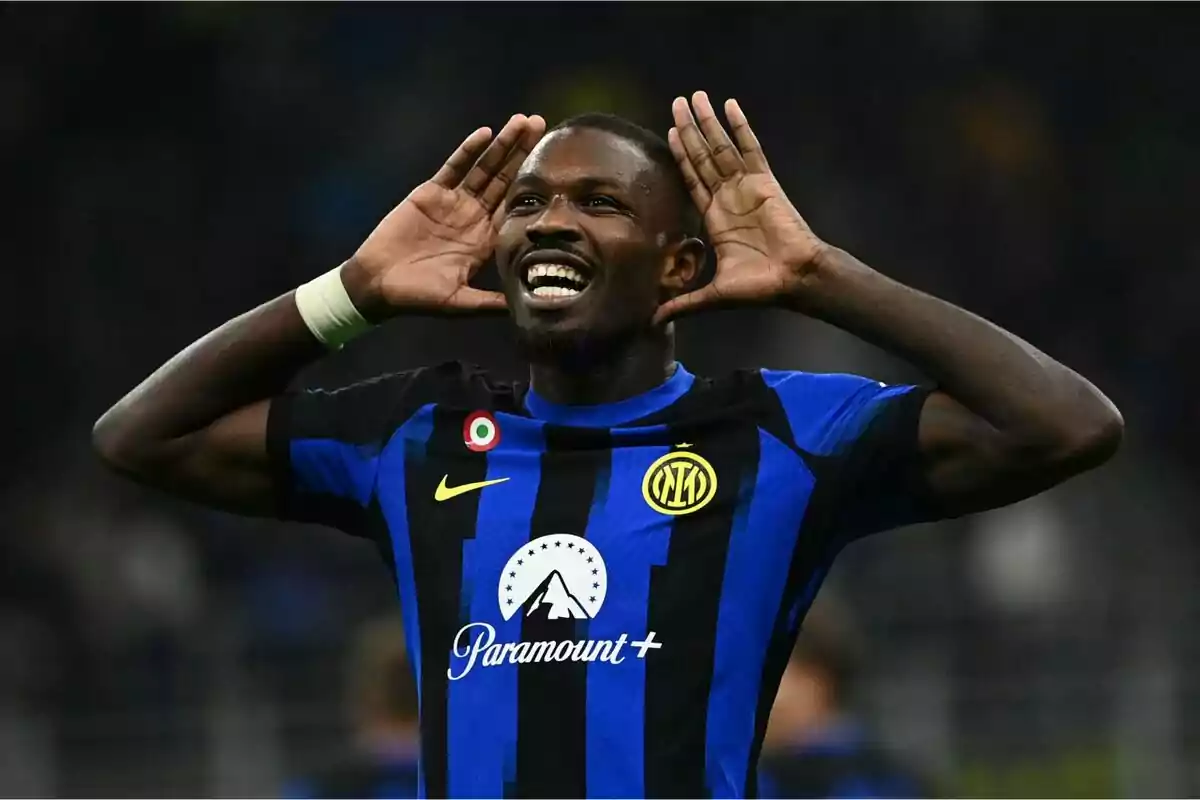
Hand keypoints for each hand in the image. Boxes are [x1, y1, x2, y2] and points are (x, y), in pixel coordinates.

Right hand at [343, 114, 545, 319]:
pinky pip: (454, 166)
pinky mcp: (431, 192)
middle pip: (506, 180)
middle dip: (525, 154)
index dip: (537, 189)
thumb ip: (490, 303)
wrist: (377, 284)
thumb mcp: (460, 302)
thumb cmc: (418, 298)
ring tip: (523, 121)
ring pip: (484, 168)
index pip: (517, 209)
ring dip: (503, 145)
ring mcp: (454, 202)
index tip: (558, 171)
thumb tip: (524, 309)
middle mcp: (474, 218)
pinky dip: (468, 150)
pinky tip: (486, 134)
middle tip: (544, 127)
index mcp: (486, 241)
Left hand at [654, 92, 826, 323]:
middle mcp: (728, 197)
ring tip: (695, 96)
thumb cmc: (759, 287)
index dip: (681, 157)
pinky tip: (729, 106)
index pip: (692, 180)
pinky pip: (750, 148)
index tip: (670, 133)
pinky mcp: (765, 181)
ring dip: (708, 122)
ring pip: (722, 147)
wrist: (793, 279)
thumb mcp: (713, 295)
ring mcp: (746, 186)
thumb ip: (684, 303)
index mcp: (715, 218)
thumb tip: (654, 321)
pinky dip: (739, 127)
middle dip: (690, 130)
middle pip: (703, 156)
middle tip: (677, 103)